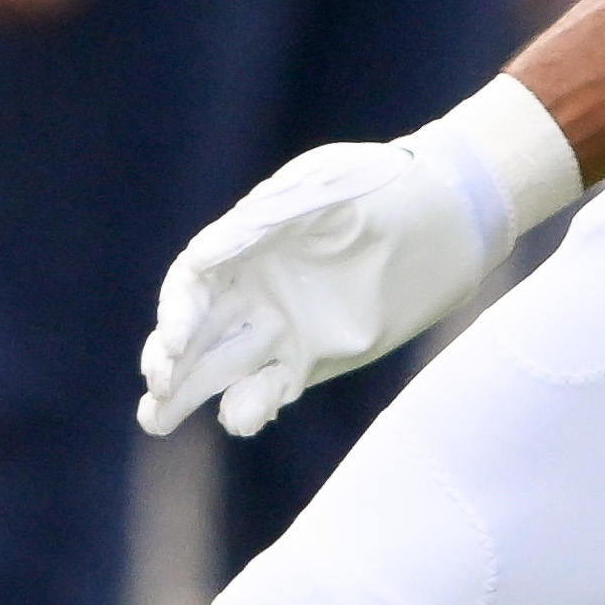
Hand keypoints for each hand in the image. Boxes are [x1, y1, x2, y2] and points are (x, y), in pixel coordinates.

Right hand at [137, 78, 581, 437]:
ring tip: (154, 420)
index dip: (177, 312)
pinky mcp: (310, 359)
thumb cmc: (381, 184)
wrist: (449, 215)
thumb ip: (267, 223)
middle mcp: (253, 288)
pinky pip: (270, 388)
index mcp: (244, 243)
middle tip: (155, 388)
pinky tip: (240, 418)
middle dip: (168, 362)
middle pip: (195, 332)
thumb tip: (203, 257)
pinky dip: (252, 405)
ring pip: (221, 367)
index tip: (174, 340)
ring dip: (188, 394)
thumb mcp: (325, 189)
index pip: (193, 284)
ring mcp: (280, 326)